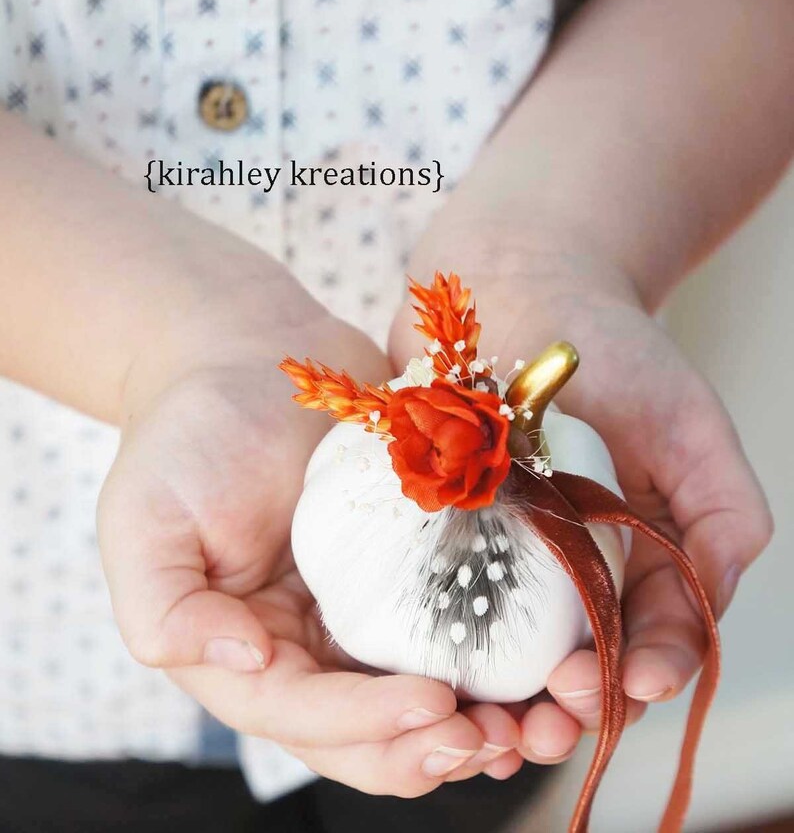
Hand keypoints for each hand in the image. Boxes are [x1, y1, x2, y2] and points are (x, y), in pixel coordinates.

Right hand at [97, 271, 521, 794]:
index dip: (367, 725)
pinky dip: (494, 656)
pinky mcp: (408, 568)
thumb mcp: (144, 519)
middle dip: (430, 749)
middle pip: (370, 732)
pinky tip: (541, 662)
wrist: (248, 356)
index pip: (304, 714)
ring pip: (420, 696)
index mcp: (244, 651)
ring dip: (476, 725)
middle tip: (492, 739)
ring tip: (534, 723)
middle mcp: (307, 647)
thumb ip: (165, 610)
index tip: (433, 705)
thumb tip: (248, 664)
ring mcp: (362, 610)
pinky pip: (454, 626)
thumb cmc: (189, 434)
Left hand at [390, 253, 771, 765]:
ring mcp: (499, 547)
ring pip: (504, 650)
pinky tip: (433, 674)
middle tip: (546, 728)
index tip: (624, 685)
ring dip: (503, 701)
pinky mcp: (434, 524)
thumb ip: (724, 517)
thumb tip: (703, 621)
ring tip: (490, 726)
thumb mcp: (690, 426)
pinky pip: (434, 600)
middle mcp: (568, 560)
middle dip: (569, 710)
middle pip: (574, 662)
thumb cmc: (610, 346)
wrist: (515, 279)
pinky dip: (441, 648)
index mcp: (636, 549)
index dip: (643, 673)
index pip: (649, 637)